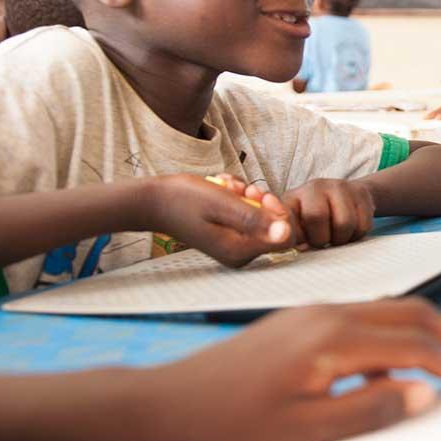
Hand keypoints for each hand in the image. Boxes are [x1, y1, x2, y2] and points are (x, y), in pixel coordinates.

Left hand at [134, 299, 440, 440]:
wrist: (165, 405)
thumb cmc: (229, 426)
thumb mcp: (304, 433)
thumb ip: (370, 411)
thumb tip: (424, 395)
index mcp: (333, 339)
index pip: (413, 346)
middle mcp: (326, 313)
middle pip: (409, 313)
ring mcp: (310, 313)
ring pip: (387, 311)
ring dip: (423, 333)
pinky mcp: (298, 321)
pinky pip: (362, 317)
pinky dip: (393, 335)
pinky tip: (390, 367)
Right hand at [144, 174, 295, 266]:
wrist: (154, 201)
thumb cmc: (183, 200)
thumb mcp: (223, 204)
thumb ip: (254, 219)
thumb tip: (286, 232)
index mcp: (240, 251)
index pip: (285, 236)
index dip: (279, 212)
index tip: (261, 194)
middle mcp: (240, 253)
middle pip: (273, 226)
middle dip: (262, 201)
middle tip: (243, 188)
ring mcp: (234, 245)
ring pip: (260, 216)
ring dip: (248, 196)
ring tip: (228, 187)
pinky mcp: (229, 235)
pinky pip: (246, 214)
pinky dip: (238, 198)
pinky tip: (224, 189)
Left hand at [273, 178, 374, 248]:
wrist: (347, 197)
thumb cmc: (314, 220)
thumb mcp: (295, 227)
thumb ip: (288, 236)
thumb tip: (289, 241)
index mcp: (292, 197)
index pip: (285, 215)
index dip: (289, 232)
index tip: (298, 244)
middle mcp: (313, 187)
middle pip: (316, 216)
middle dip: (320, 238)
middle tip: (322, 240)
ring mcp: (338, 186)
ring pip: (344, 223)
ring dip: (341, 239)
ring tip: (336, 236)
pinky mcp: (360, 193)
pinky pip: (362, 224)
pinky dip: (357, 235)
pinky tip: (350, 230)